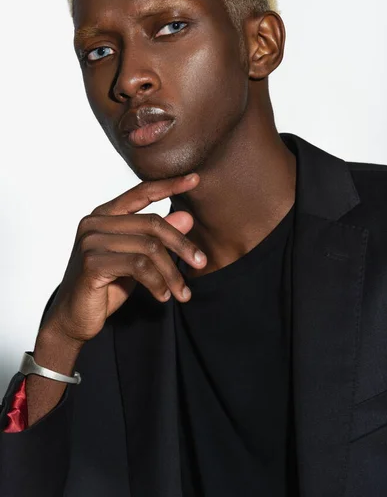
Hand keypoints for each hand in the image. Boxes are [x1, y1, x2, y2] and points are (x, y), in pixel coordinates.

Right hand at [40, 173, 205, 345]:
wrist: (73, 319)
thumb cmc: (105, 287)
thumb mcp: (138, 259)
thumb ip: (158, 238)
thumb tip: (187, 217)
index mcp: (104, 215)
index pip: (141, 192)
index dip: (169, 185)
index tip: (195, 178)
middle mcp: (94, 223)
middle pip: (152, 224)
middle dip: (182, 244)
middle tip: (201, 262)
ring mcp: (91, 241)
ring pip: (149, 248)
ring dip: (172, 273)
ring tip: (181, 292)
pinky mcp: (92, 263)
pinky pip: (139, 266)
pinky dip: (157, 283)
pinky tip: (163, 295)